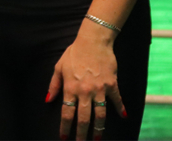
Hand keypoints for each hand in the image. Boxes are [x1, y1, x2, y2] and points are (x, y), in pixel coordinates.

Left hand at [46, 21, 124, 139]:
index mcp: (71, 88)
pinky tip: (123, 117)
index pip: (67, 113)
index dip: (65, 127)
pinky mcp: (112, 84)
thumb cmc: (75, 53)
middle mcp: (85, 91)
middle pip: (83, 118)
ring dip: (99, 129)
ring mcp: (100, 89)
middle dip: (82, 134)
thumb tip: (48, 100)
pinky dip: (120, 109)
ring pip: (100, 114)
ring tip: (98, 139)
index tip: (64, 138)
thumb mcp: (59, 67)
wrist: (94, 40)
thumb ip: (54, 85)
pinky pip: (117, 100)